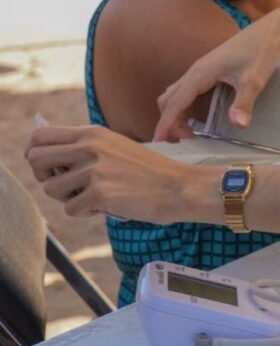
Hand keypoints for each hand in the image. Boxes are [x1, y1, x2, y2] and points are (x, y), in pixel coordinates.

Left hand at [25, 125, 200, 223]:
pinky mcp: (100, 192)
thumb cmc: (149, 171)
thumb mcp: (115, 148)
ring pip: (51, 189)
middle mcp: (90, 146)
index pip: (40, 135)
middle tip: (67, 186)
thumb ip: (85, 148)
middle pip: (36, 159)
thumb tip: (46, 160)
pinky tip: (107, 205)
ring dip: (68, 198)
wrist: (179, 187)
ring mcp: (94, 169)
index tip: (48, 167)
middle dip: (46, 177)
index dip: (35, 153)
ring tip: (93, 196)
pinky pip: (71, 209)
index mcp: (93, 133)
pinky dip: (86, 212)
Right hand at [155, 10, 279, 140]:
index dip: (166, 124)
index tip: (158, 143)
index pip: (175, 103)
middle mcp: (196, 70)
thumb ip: (244, 103)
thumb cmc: (262, 51)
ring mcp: (201, 68)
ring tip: (189, 133)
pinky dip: (184, 105)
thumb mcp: (255, 80)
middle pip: (169, 99)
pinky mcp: (209, 68)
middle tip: (184, 142)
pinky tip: (199, 116)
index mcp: (201, 73)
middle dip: (169, 121)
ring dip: (176, 113)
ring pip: (176, 93)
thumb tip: (237, 126)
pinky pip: (187, 89)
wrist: (271, 29)